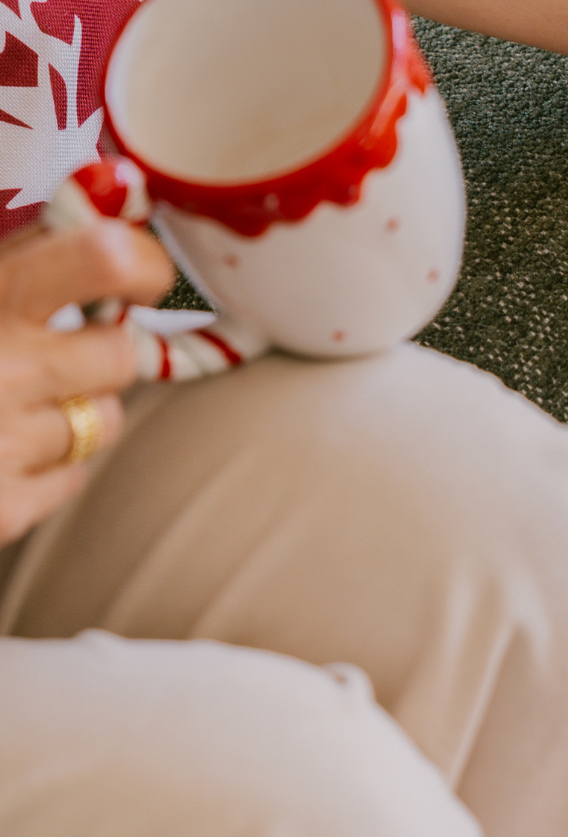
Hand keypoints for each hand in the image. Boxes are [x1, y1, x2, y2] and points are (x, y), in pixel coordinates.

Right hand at [0, 219, 173, 545]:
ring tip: (14, 394)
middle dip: (98, 348)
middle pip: (119, 356)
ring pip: (104, 420)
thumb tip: (111, 188)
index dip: (141, 262)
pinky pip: (74, 474)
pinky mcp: (8, 509)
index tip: (145, 269)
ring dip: (76, 405)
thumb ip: (19, 251)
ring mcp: (8, 446)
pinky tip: (1, 440)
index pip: (102, 261)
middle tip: (55, 344)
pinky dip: (50, 459)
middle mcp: (6, 371)